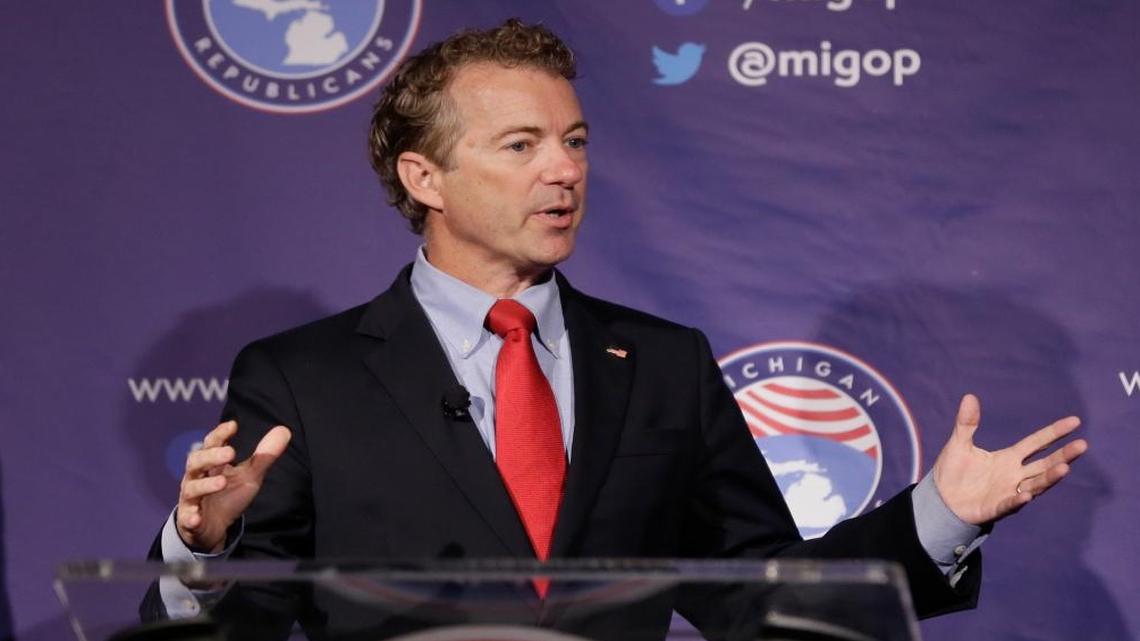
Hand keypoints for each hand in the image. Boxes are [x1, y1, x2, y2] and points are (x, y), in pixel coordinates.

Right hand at [175, 420, 291, 552]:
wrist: (213, 526)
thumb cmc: (229, 494)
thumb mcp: (250, 475)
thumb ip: (264, 456)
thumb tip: (285, 430)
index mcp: (211, 463)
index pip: (211, 443)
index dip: (220, 434)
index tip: (233, 425)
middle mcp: (197, 477)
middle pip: (196, 461)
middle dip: (211, 456)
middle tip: (230, 452)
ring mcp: (191, 499)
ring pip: (191, 488)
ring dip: (205, 484)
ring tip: (222, 482)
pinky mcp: (190, 520)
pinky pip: (187, 518)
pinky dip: (191, 517)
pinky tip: (196, 518)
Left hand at [932, 394, 1087, 524]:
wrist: (940, 499)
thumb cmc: (953, 471)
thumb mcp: (959, 443)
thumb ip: (966, 423)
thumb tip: (969, 396)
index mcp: (1008, 458)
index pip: (1037, 443)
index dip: (1054, 433)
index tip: (1075, 421)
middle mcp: (1014, 475)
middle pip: (1044, 464)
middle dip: (1063, 455)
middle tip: (1083, 445)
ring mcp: (1007, 492)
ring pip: (1035, 485)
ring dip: (1049, 477)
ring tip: (1064, 468)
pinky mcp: (995, 507)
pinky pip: (1009, 504)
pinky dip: (1017, 500)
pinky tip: (1026, 495)